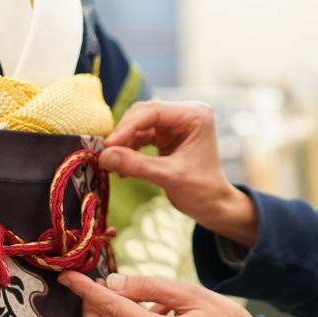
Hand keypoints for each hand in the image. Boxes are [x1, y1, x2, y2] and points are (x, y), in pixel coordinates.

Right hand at [101, 100, 258, 246]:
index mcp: (195, 115)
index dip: (127, 127)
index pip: (153, 111)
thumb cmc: (201, 191)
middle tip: (105, 155)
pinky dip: (130, 150)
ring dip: (124, 143)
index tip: (108, 145)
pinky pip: (141, 136)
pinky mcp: (167, 136)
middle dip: (123, 134)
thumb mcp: (169, 177)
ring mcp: (176, 124)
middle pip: (144, 114)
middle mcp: (185, 114)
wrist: (214, 205)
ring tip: (110, 163)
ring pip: (139, 125)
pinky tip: (121, 168)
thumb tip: (103, 156)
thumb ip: (137, 165)